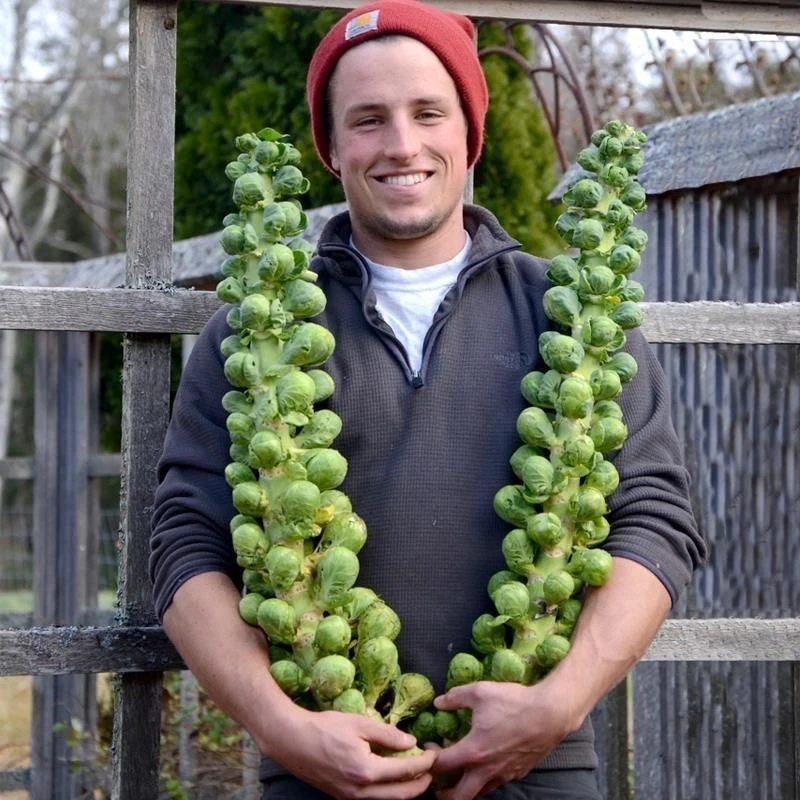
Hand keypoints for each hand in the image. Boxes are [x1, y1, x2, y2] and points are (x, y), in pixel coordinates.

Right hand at [265, 707, 436, 798]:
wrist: (292, 741)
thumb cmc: (325, 728)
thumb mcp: (359, 723)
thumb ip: (387, 735)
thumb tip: (411, 742)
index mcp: (367, 771)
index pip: (405, 771)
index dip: (424, 763)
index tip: (434, 753)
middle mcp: (361, 792)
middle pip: (401, 795)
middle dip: (421, 783)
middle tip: (432, 768)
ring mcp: (351, 798)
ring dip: (406, 788)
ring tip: (416, 772)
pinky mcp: (344, 797)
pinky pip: (374, 798)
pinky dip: (389, 789)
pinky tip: (392, 774)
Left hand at [430, 679, 579, 799]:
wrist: (550, 714)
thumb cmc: (514, 702)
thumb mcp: (479, 692)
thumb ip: (455, 697)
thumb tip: (438, 702)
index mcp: (473, 751)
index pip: (441, 766)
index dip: (429, 760)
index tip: (428, 750)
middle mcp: (486, 770)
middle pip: (458, 797)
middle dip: (443, 793)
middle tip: (436, 782)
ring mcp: (503, 775)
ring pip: (478, 793)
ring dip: (465, 787)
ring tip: (460, 772)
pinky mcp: (517, 774)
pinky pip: (495, 783)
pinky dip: (484, 779)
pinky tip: (486, 762)